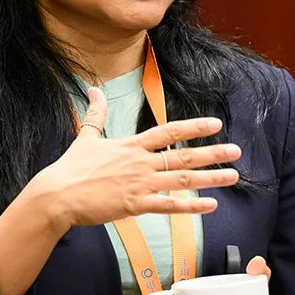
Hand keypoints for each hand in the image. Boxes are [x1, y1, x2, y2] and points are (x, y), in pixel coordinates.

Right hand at [19, 87, 241, 232]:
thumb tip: (92, 88)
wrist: (57, 195)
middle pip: (183, 155)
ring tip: (233, 176)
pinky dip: (191, 206)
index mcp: (131, 146)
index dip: (194, 126)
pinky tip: (210, 205)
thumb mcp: (86, 136)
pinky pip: (168, 206)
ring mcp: (139, 184)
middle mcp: (140, 163)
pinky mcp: (134, 205)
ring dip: (210, 178)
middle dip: (212, 153)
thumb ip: (96, 113)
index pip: (168, 132)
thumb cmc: (70, 167)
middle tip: (237, 151)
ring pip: (181, 180)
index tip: (216, 123)